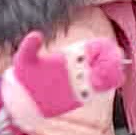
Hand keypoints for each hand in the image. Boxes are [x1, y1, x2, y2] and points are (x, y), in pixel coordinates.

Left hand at [7, 31, 125, 122]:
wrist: (25, 99)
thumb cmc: (25, 76)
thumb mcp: (24, 60)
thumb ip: (29, 47)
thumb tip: (36, 35)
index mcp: (70, 54)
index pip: (93, 47)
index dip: (103, 47)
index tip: (108, 48)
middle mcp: (79, 66)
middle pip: (103, 59)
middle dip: (111, 60)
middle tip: (111, 63)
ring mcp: (82, 81)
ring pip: (105, 74)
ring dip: (110, 74)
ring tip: (105, 77)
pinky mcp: (82, 95)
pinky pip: (99, 90)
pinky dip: (106, 86)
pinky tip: (103, 86)